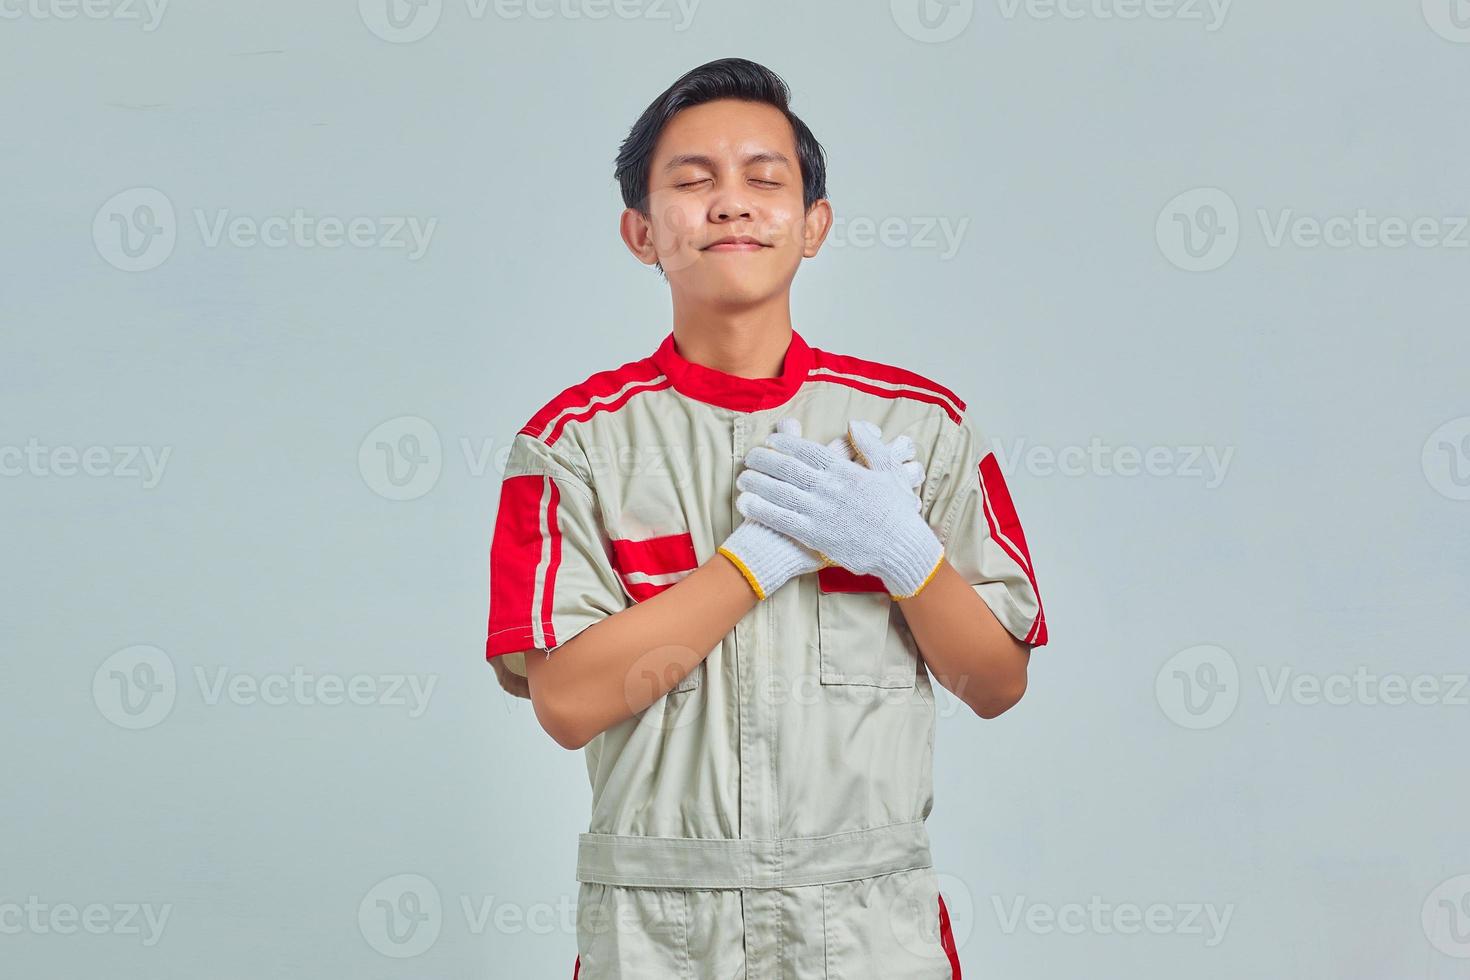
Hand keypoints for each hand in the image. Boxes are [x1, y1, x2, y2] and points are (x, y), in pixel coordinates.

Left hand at [735, 418, 944, 598]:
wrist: (901, 547)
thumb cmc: (897, 511)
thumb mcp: (889, 472)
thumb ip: (870, 446)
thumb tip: (854, 424)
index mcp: (845, 471)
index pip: (809, 451)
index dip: (787, 444)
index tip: (772, 440)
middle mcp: (829, 488)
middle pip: (789, 468)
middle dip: (766, 460)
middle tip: (750, 456)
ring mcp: (820, 511)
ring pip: (780, 492)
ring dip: (758, 483)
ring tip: (742, 478)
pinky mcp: (815, 535)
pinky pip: (782, 520)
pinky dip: (762, 510)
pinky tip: (745, 504)